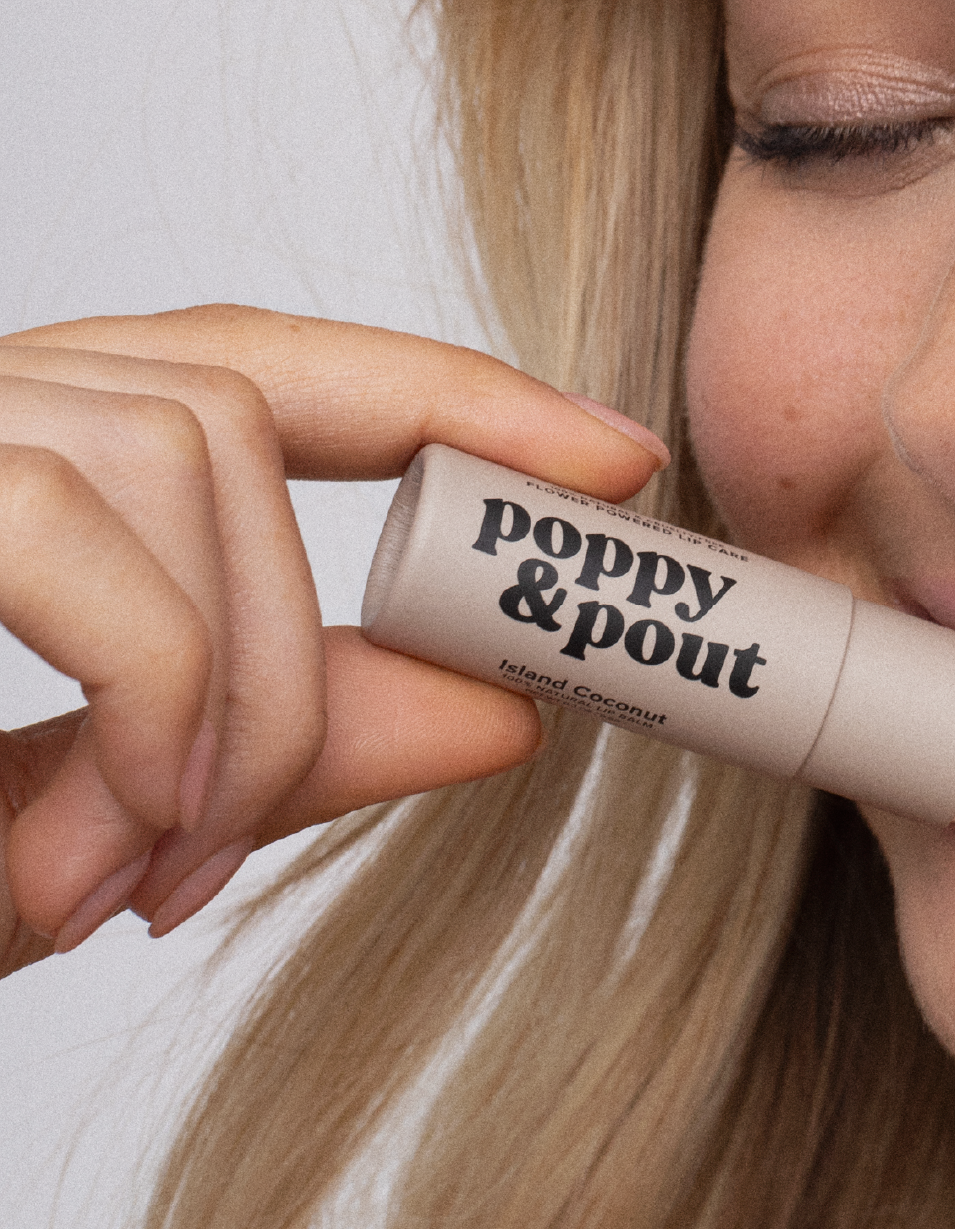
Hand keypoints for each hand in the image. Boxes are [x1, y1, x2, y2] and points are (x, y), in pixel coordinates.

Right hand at [0, 305, 668, 976]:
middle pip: (239, 402)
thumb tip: (507, 717)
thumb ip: (269, 748)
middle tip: (242, 829)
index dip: (453, 397)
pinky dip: (150, 685)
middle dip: (310, 633)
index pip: (258, 367)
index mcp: (9, 454)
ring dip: (234, 692)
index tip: (619, 466)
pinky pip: (73, 520)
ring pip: (194, 454)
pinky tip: (118, 834)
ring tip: (155, 861)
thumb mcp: (84, 810)